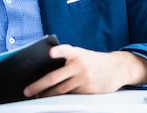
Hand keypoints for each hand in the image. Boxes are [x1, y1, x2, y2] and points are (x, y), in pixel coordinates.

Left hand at [23, 45, 146, 97]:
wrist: (118, 68)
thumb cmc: (95, 60)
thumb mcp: (83, 55)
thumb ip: (68, 59)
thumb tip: (47, 70)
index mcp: (78, 53)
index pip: (66, 50)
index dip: (59, 51)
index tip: (50, 52)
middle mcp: (80, 65)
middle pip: (56, 77)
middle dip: (39, 86)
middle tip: (28, 91)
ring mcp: (84, 79)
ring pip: (60, 90)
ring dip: (47, 94)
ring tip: (38, 96)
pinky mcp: (88, 90)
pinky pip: (70, 94)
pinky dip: (60, 96)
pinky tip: (53, 97)